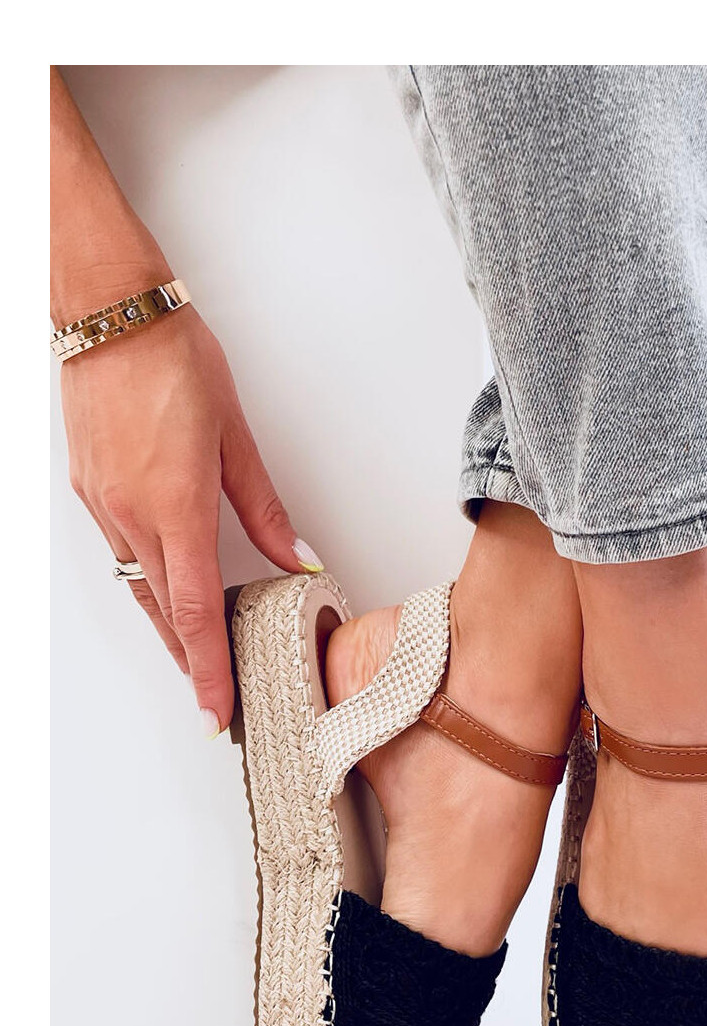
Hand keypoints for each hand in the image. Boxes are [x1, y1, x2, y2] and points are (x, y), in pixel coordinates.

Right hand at [61, 303, 319, 732]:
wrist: (109, 313)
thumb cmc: (175, 360)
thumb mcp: (235, 437)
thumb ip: (264, 508)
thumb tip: (298, 558)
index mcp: (176, 506)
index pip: (195, 612)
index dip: (208, 670)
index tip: (217, 712)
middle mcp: (133, 514)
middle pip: (165, 614)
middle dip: (191, 664)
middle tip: (215, 702)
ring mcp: (105, 505)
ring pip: (140, 588)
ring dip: (168, 629)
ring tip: (197, 658)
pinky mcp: (90, 490)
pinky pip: (122, 553)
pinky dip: (148, 584)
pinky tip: (167, 591)